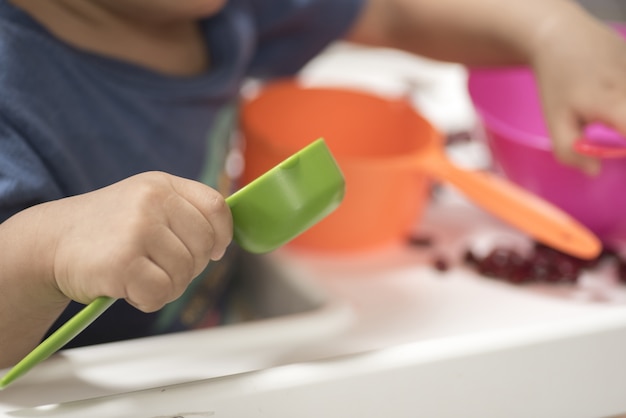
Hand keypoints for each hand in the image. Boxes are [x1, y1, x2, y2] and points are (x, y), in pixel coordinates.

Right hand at [47, 171, 232, 311]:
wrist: (51, 242)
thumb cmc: (106, 229)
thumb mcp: (145, 203)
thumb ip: (183, 214)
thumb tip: (220, 243)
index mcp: (162, 185)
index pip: (216, 207)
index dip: (221, 235)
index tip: (212, 251)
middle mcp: (152, 201)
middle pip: (203, 245)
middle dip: (189, 267)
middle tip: (160, 268)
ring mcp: (137, 229)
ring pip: (184, 273)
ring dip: (166, 286)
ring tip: (139, 276)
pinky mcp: (122, 261)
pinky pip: (161, 293)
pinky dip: (148, 300)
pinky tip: (128, 288)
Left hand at [531, 13, 625, 174]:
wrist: (563, 36)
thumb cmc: (558, 81)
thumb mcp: (554, 119)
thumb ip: (570, 150)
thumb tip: (594, 171)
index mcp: (612, 104)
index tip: (621, 151)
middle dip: (622, 129)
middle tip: (611, 129)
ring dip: (622, 117)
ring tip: (611, 113)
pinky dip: (624, 102)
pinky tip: (614, 98)